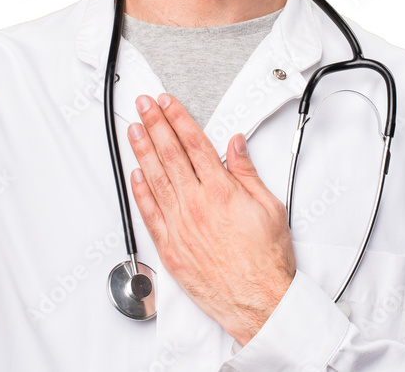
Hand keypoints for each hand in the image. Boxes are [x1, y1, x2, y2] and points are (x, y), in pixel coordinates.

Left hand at [127, 93, 295, 345]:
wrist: (259, 301)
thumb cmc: (266, 260)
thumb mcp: (269, 206)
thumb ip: (248, 173)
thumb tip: (236, 145)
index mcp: (221, 191)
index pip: (194, 143)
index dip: (178, 118)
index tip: (167, 103)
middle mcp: (196, 205)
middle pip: (170, 154)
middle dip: (155, 124)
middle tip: (144, 106)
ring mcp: (180, 226)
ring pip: (155, 179)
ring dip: (142, 150)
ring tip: (134, 130)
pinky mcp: (170, 247)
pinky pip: (149, 213)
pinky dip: (140, 191)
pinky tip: (134, 174)